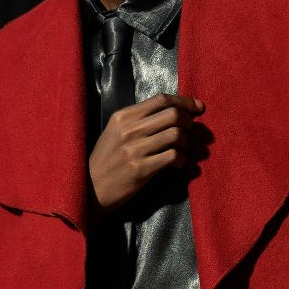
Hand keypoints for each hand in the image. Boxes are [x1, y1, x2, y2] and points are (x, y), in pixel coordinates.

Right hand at [88, 93, 205, 213]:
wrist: (89, 189)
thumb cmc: (107, 160)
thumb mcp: (116, 132)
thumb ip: (140, 120)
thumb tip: (175, 112)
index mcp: (122, 116)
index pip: (161, 99)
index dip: (185, 101)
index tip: (199, 108)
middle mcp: (128, 130)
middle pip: (173, 114)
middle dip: (189, 122)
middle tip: (191, 133)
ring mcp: (134, 150)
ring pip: (176, 134)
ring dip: (187, 143)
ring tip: (184, 150)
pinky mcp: (140, 170)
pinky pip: (173, 156)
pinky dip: (182, 160)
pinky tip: (178, 164)